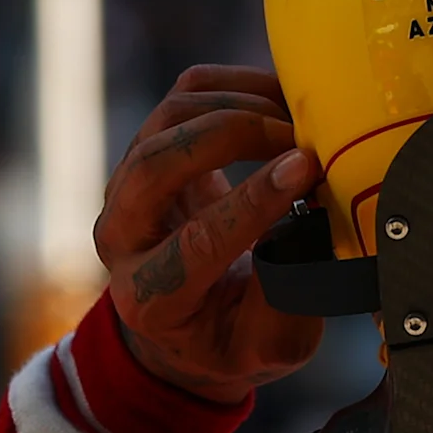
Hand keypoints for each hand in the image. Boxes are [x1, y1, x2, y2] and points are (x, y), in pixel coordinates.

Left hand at [92, 65, 324, 405]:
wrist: (190, 317)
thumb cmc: (234, 335)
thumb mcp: (269, 348)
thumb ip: (289, 300)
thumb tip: (309, 230)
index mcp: (150, 297)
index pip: (195, 242)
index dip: (254, 202)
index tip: (307, 170)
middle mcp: (123, 235)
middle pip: (155, 164)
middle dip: (232, 136)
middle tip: (300, 138)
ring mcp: (128, 184)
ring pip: (170, 117)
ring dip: (240, 106)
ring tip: (300, 119)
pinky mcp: (150, 145)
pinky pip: (186, 93)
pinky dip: (239, 85)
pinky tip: (284, 102)